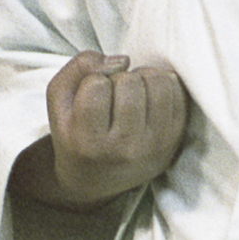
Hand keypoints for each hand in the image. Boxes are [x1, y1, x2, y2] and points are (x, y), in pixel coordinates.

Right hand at [15, 51, 189, 208]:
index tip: (93, 92)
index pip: (97, 84)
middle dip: (120, 78)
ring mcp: (154, 145)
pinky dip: (164, 85)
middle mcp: (124, 147)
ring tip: (133, 91)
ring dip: (144, 78)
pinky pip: (179, 93)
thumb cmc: (75, 132)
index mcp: (88, 140)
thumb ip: (78, 68)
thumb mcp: (59, 102)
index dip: (95, 78)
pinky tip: (150, 97)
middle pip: (130, 82)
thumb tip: (122, 60)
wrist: (95, 180)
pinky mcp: (174, 141)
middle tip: (114, 93)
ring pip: (158, 83)